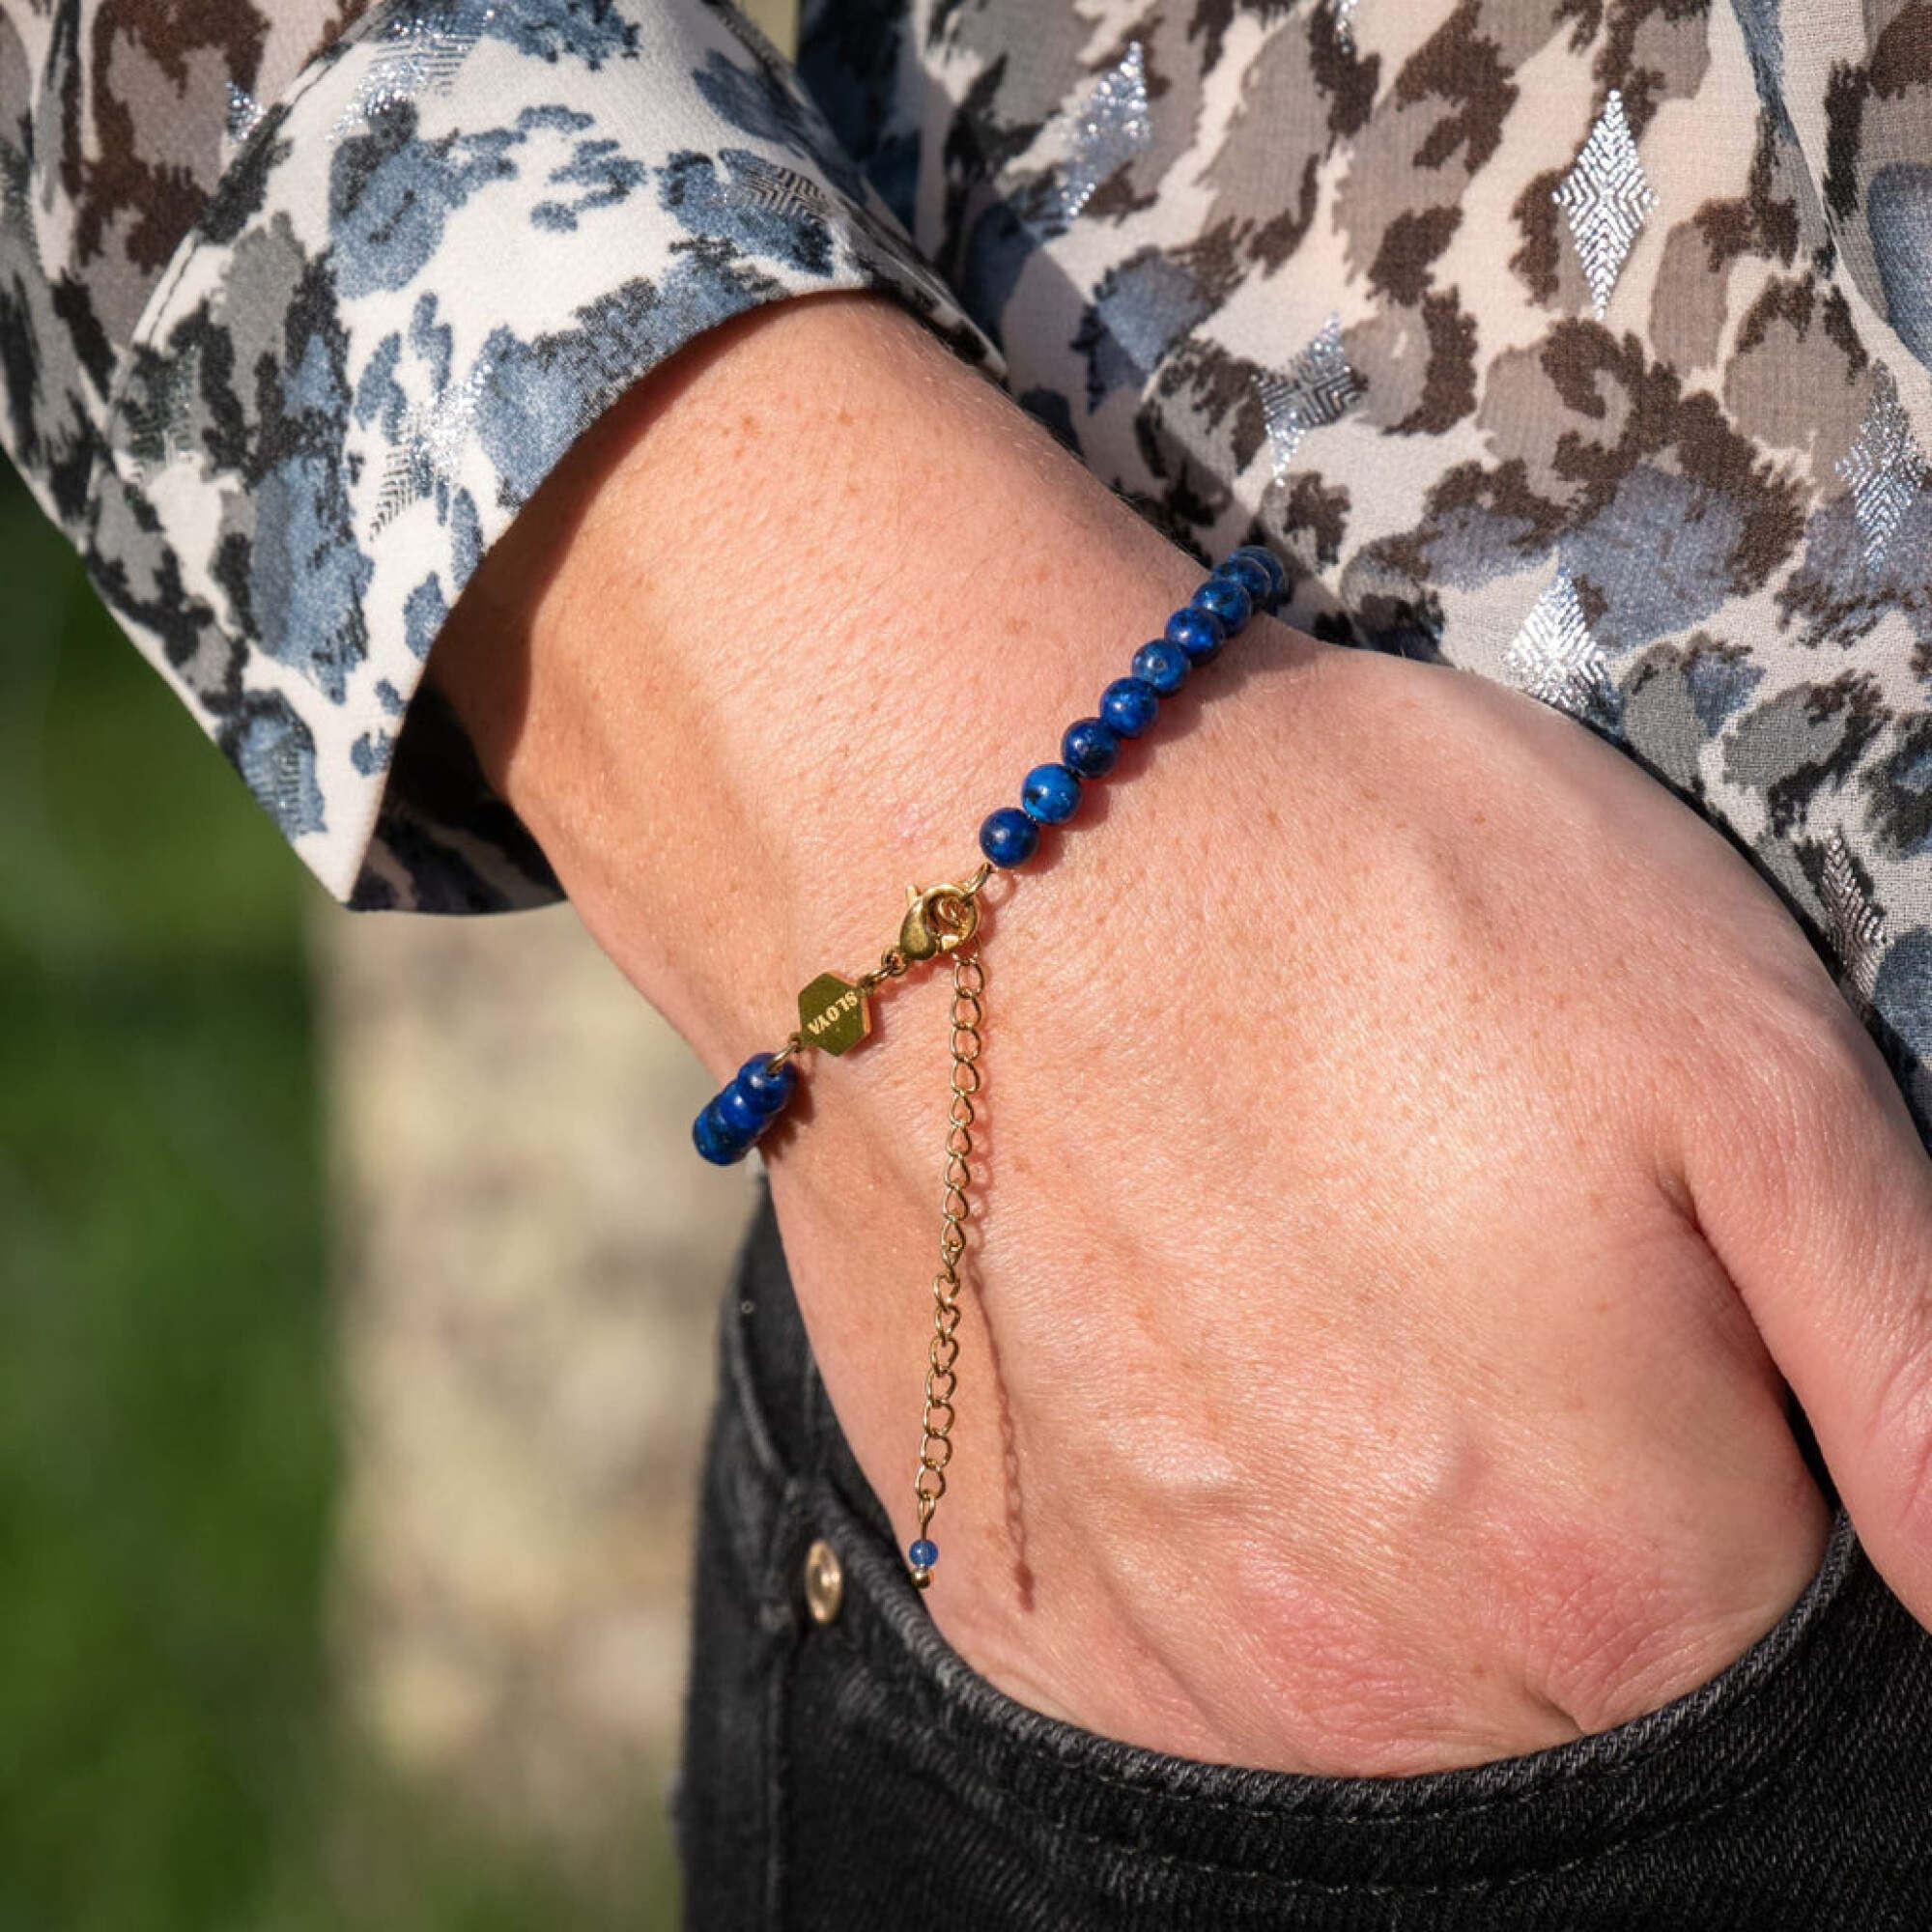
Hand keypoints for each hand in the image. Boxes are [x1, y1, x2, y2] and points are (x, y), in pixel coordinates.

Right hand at [430, 293, 1931, 1773]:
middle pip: (1579, 1698)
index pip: (1795, 1663)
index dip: (1762, 1487)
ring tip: (1333, 1296)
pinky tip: (1201, 1378)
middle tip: (1478, 1276)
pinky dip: (1229, 1565)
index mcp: (1617, 1575)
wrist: (970, 843)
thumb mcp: (1742, 1064)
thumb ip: (1931, 1387)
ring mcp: (1178, 1650)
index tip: (1664, 1328)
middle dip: (1580, 1518)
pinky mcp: (1020, 1592)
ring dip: (1397, 1544)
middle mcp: (1387, 1677)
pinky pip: (1185, 1671)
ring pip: (1379, 1696)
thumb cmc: (1361, 896)